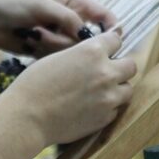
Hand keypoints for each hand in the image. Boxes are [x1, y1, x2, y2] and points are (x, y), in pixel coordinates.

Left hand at [0, 0, 116, 56]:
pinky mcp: (48, 53)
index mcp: (74, 3)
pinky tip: (30, 43)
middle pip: (88, 40)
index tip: (113, 42)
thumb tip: (89, 37)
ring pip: (71, 52)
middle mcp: (70, 21)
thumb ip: (68, 18)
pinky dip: (44, 53)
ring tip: (34, 34)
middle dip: (70, 41)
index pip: (103, 16)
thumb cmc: (15, 4)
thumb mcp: (43, 5)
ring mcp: (59, 38)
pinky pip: (57, 59)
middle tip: (48, 32)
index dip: (112, 28)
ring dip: (52, 45)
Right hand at [0, 31, 136, 145]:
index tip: (106, 49)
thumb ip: (81, 55)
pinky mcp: (105, 118)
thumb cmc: (33, 84)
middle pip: (130, 65)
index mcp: (92, 51)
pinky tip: (90, 107)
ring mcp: (109, 97)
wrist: (27, 117)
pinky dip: (107, 107)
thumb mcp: (57, 57)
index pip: (116, 40)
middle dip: (120, 67)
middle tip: (106, 71)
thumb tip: (92, 57)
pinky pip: (116, 109)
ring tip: (100, 92)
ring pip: (127, 89)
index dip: (110, 45)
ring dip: (117, 88)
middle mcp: (106, 72)